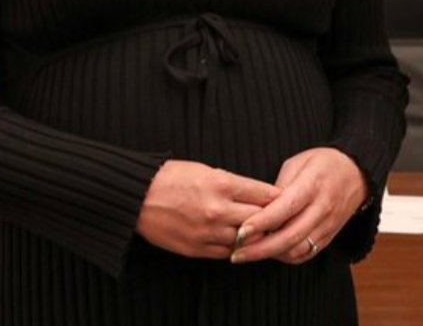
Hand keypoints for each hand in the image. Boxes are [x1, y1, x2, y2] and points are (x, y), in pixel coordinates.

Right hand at [136, 160, 279, 258]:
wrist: (137, 197)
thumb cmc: (171, 177)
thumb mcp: (205, 169)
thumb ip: (233, 184)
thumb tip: (258, 194)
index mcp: (221, 183)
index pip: (265, 194)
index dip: (277, 197)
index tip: (285, 199)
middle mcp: (217, 209)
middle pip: (260, 219)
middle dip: (271, 218)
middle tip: (278, 218)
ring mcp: (207, 232)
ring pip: (245, 240)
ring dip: (253, 235)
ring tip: (258, 231)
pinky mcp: (196, 249)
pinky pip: (226, 253)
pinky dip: (235, 247)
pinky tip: (237, 241)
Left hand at [230, 147, 366, 264]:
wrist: (357, 173)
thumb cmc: (323, 163)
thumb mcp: (298, 162)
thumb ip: (278, 187)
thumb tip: (258, 210)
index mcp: (313, 184)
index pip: (285, 208)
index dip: (262, 222)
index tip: (241, 231)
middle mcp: (322, 208)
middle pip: (290, 236)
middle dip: (260, 248)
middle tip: (237, 252)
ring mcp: (328, 225)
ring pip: (298, 249)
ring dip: (271, 255)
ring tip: (248, 253)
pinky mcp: (330, 236)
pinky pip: (306, 254)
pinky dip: (286, 257)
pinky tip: (270, 253)